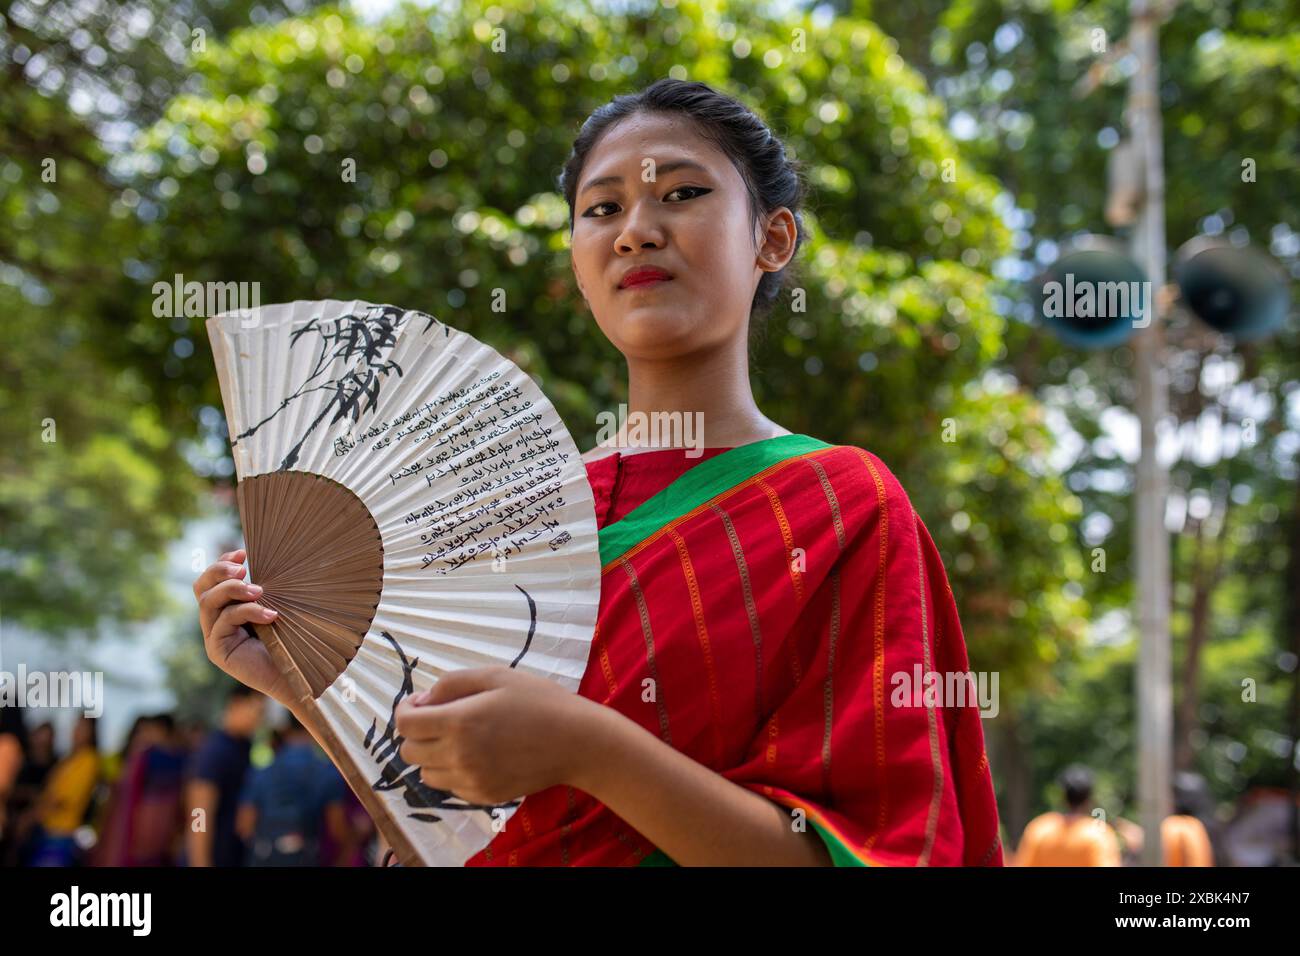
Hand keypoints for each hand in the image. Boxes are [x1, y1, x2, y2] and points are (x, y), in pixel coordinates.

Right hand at [192, 547, 288, 704]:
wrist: (297, 675)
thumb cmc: (292, 639)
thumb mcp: (276, 606)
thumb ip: (264, 589)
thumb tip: (267, 558)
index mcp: (226, 608)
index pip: (211, 581)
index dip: (222, 563)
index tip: (243, 552)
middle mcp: (215, 622)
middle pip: (201, 588)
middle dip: (219, 571)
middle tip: (243, 569)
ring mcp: (214, 637)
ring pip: (208, 602)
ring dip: (233, 590)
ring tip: (260, 591)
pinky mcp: (217, 651)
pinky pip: (224, 621)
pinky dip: (247, 612)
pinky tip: (271, 615)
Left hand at [395, 666, 603, 806]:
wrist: (576, 742)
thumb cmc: (539, 701)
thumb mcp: (496, 676)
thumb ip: (452, 683)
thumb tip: (423, 700)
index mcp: (459, 722)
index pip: (405, 725)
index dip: (406, 710)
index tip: (421, 703)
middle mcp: (458, 756)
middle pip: (409, 752)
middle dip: (418, 733)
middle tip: (441, 718)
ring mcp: (470, 781)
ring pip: (426, 774)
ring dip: (432, 755)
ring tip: (459, 739)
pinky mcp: (483, 797)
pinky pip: (450, 787)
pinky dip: (453, 772)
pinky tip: (478, 755)